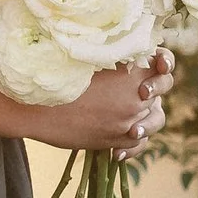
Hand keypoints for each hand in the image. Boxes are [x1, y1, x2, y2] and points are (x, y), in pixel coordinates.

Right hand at [30, 53, 173, 153]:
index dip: (161, 62)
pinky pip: (138, 142)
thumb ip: (117, 56)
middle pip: (160, 91)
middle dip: (152, 89)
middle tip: (137, 88)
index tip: (154, 62)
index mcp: (133, 71)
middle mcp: (136, 97)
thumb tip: (132, 54)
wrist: (34, 107)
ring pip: (154, 119)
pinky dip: (135, 138)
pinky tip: (123, 133)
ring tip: (131, 113)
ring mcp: (128, 121)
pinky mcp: (117, 141)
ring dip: (147, 116)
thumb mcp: (90, 56)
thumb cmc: (56, 74)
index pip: (163, 63)